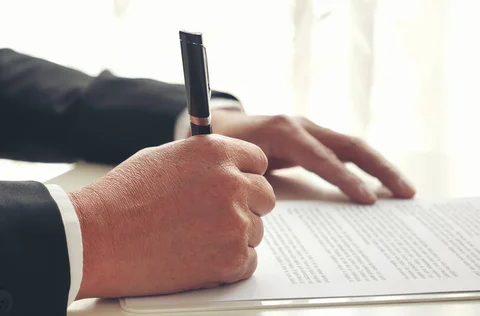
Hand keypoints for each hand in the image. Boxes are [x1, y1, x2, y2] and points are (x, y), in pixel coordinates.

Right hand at [68, 135, 275, 298]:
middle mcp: (232, 182)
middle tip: (216, 218)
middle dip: (245, 206)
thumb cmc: (122, 197)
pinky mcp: (230, 258)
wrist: (98, 237)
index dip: (245, 177)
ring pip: (255, 231)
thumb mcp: (164, 158)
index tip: (236, 188)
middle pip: (264, 197)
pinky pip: (248, 261)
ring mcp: (234, 222)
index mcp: (216, 152)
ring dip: (234, 236)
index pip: (258, 162)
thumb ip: (204, 162)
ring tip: (195, 239)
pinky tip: (199, 257)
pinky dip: (229, 263)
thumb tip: (224, 169)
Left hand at [212, 110, 415, 203]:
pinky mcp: (312, 138)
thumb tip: (275, 204)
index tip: (369, 200)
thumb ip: (255, 177)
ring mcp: (310, 130)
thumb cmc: (223, 145)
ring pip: (353, 147)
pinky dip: (365, 167)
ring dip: (380, 167)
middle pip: (351, 146)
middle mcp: (303, 126)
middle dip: (380, 169)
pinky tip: (380, 185)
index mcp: (284, 131)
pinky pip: (344, 152)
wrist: (219, 123)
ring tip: (405, 191)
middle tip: (407, 193)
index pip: (323, 158)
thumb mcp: (234, 160)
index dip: (346, 179)